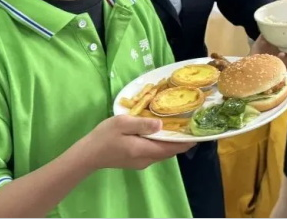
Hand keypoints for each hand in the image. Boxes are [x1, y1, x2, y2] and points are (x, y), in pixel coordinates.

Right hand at [78, 115, 194, 170]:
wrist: (88, 155)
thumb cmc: (104, 137)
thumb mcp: (122, 123)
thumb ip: (142, 124)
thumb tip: (161, 124)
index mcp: (144, 150)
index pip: (172, 148)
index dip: (186, 141)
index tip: (198, 131)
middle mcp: (146, 159)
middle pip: (170, 151)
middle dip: (182, 141)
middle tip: (191, 125)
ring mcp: (142, 162)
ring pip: (163, 152)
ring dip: (172, 142)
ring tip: (180, 127)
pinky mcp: (137, 161)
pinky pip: (155, 152)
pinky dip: (162, 144)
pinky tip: (162, 133)